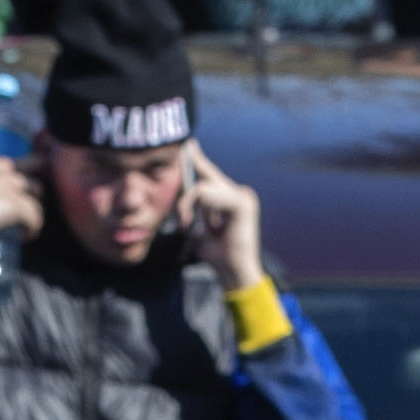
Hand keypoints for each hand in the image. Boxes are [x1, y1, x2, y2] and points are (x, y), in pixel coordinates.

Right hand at [0, 153, 42, 244]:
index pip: (10, 167)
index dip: (18, 183)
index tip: (16, 197)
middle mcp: (3, 174)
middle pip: (28, 184)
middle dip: (28, 200)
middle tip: (21, 217)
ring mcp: (11, 188)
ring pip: (34, 203)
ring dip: (32, 217)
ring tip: (22, 230)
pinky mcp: (16, 204)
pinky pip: (36, 217)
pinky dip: (33, 229)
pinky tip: (25, 237)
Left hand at [185, 146, 267, 291]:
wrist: (234, 274)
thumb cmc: (218, 256)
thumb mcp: (200, 228)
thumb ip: (196, 208)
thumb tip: (185, 190)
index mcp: (233, 197)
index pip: (211, 173)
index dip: (198, 160)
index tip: (188, 146)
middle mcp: (241, 193)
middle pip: (206, 174)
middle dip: (185, 189)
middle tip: (175, 200)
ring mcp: (243, 196)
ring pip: (202, 187)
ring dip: (186, 205)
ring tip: (184, 225)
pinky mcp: (242, 203)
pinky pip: (206, 194)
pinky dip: (196, 209)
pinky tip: (198, 225)